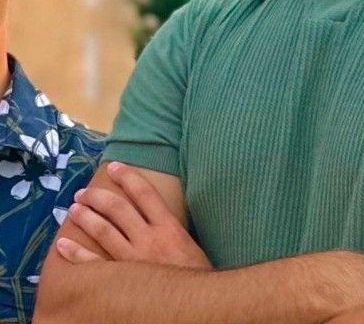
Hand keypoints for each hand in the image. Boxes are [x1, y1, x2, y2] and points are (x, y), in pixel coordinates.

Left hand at [56, 161, 211, 269]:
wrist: (197, 301)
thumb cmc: (196, 273)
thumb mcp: (189, 242)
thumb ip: (172, 227)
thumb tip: (158, 213)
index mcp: (168, 226)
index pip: (145, 193)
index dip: (128, 177)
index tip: (115, 167)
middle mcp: (149, 238)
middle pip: (119, 209)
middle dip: (99, 197)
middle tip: (84, 192)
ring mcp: (133, 259)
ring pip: (104, 231)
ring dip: (86, 217)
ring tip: (73, 208)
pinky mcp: (122, 279)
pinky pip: (93, 265)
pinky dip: (76, 254)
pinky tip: (63, 244)